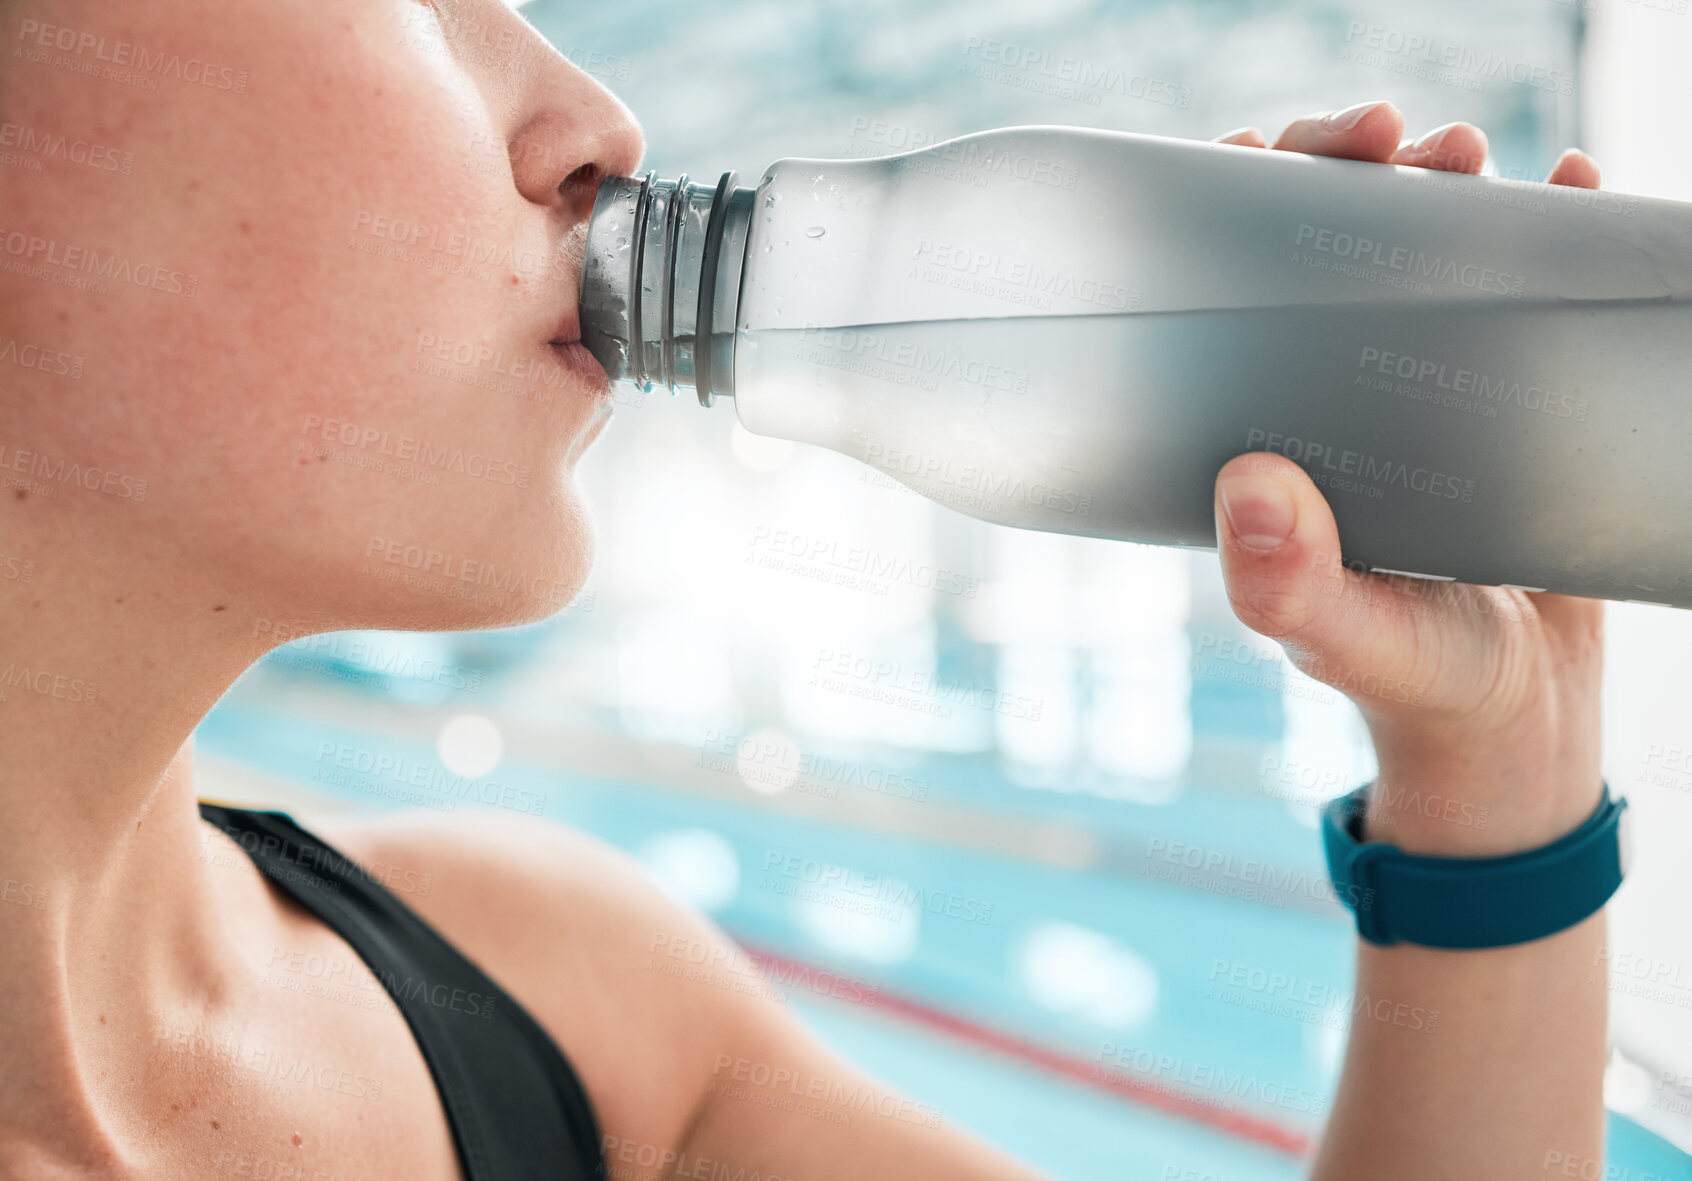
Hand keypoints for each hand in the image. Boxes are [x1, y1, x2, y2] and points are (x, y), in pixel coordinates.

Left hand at [1209, 101, 1605, 855]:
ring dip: (1447, 185)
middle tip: (1410, 144)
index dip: (1242, 200)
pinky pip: (1519, 292)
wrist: (1515, 721)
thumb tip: (1245, 482)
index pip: (1227, 283)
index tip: (1279, 153)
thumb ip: (1290, 585)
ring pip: (1419, 250)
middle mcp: (1324, 391)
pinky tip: (1577, 190)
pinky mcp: (1504, 397)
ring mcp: (1415, 387)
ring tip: (1478, 157)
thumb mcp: (1344, 637)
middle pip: (1324, 242)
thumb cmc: (1411, 682)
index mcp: (1261, 424)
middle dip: (1357, 170)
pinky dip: (1547, 231)